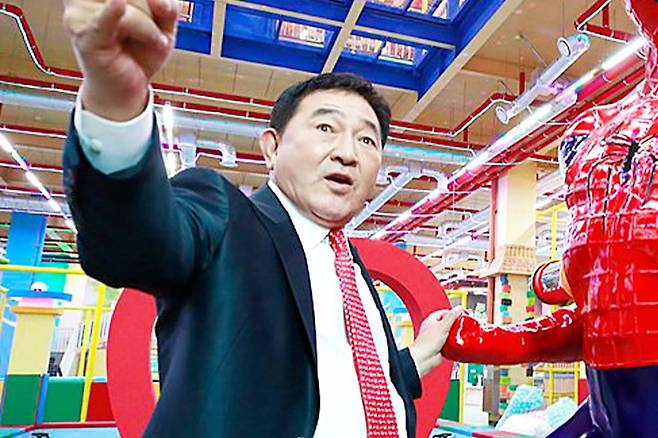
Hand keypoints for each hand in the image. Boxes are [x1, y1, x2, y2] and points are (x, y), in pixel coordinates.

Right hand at [62, 0, 177, 120]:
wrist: (129, 87)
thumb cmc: (140, 52)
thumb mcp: (162, 23)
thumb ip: (166, 5)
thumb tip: (160, 3)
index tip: (162, 9)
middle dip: (152, 10)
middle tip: (157, 32)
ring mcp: (80, 14)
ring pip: (127, 3)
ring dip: (148, 27)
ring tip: (151, 41)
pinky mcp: (85, 37)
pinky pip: (102, 20)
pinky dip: (112, 14)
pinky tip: (118, 6)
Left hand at [408, 307, 462, 377]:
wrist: (424, 359)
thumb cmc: (427, 343)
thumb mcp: (443, 326)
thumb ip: (451, 316)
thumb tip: (458, 308)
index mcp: (431, 320)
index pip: (444, 312)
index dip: (454, 312)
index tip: (463, 313)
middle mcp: (433, 328)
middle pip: (448, 322)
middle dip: (456, 324)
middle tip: (464, 324)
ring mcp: (436, 338)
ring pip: (449, 333)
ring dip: (456, 334)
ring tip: (462, 334)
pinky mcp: (440, 346)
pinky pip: (450, 343)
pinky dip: (454, 343)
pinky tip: (458, 344)